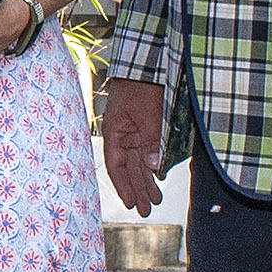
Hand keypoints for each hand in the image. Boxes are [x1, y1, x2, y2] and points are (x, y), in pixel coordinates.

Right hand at [103, 77, 164, 213]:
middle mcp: (121, 134)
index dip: (123, 186)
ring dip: (145, 180)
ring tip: (153, 199)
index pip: (116, 166)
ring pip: (138, 161)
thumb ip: (152, 142)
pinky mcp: (144, 125)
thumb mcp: (149, 115)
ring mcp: (132, 130)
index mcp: (115, 132)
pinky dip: (151, 165)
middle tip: (145, 209)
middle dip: (137, 188)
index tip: (131, 203)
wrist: (147, 62)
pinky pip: (146, 150)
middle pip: (127, 167)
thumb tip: (153, 168)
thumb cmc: (141, 85)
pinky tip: (156, 176)